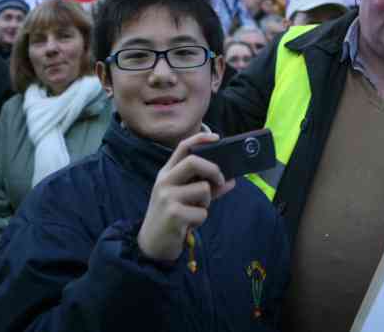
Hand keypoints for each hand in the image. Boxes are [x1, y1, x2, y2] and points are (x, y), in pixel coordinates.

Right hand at [137, 132, 234, 261]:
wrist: (152, 245)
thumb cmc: (172, 217)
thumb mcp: (186, 198)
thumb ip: (207, 188)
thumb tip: (231, 181)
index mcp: (166, 173)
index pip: (183, 147)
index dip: (200, 138)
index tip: (216, 137)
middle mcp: (165, 181)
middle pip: (194, 161)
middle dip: (213, 170)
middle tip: (220, 180)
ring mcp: (168, 197)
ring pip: (203, 189)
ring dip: (206, 203)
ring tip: (194, 212)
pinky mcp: (174, 214)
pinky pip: (202, 212)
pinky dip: (200, 220)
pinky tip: (188, 225)